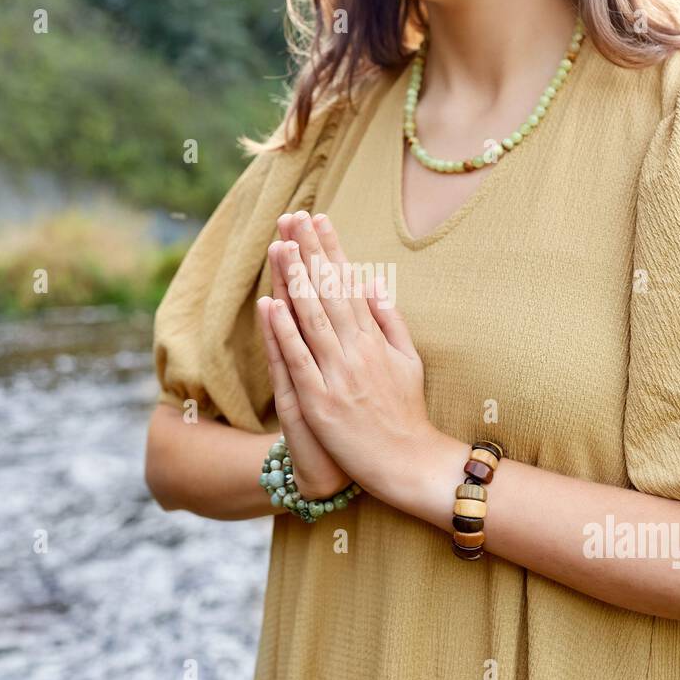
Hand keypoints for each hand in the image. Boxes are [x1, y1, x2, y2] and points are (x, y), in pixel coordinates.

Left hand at [260, 210, 433, 494]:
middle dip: (310, 252)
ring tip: (280, 246)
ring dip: (295, 280)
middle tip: (294, 217)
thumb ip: (389, 319)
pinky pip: (298, 359)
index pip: (349, 284)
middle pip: (328, 293)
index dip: (332, 249)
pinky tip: (271, 304)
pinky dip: (284, 331)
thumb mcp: (408, 359)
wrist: (407, 461)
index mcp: (375, 339)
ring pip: (311, 319)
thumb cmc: (406, 411)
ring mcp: (337, 375)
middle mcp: (356, 351)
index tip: (319, 219)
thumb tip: (373, 281)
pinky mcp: (319, 401)